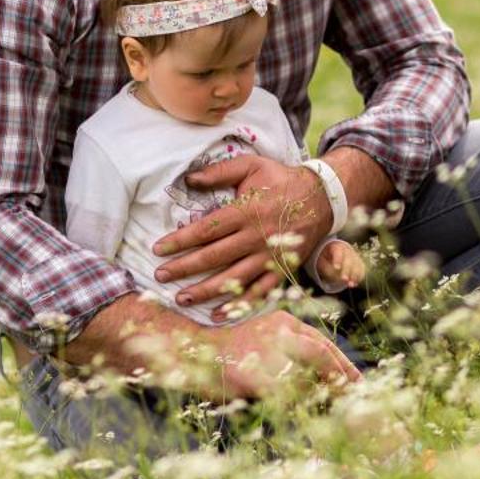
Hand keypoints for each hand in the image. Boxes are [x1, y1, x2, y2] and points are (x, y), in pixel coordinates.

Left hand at [153, 155, 336, 317]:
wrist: (322, 197)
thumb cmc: (280, 179)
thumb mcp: (251, 165)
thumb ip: (219, 171)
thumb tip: (188, 179)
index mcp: (246, 212)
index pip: (205, 230)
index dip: (179, 241)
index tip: (158, 249)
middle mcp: (256, 237)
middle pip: (213, 257)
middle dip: (183, 268)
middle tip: (160, 276)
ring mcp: (269, 256)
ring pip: (233, 278)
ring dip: (205, 291)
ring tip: (181, 298)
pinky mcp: (281, 269)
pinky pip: (259, 291)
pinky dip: (239, 304)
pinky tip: (219, 313)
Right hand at [206, 309, 359, 401]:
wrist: (188, 351)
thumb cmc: (230, 352)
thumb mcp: (264, 340)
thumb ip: (291, 352)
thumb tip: (326, 379)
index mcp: (283, 322)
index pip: (322, 342)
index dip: (343, 363)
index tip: (358, 381)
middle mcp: (278, 332)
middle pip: (320, 354)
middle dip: (339, 376)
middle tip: (353, 394)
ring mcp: (265, 353)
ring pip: (302, 380)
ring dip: (311, 397)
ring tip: (317, 408)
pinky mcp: (253, 376)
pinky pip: (282, 398)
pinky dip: (289, 406)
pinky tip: (287, 410)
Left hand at [313, 240, 367, 290]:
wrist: (335, 253)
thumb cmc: (326, 258)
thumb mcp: (322, 261)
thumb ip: (326, 266)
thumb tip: (334, 272)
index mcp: (336, 247)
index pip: (338, 252)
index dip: (337, 259)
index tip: (336, 268)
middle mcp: (348, 250)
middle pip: (349, 260)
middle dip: (347, 270)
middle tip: (344, 279)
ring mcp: (355, 256)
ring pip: (357, 265)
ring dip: (354, 276)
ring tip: (350, 285)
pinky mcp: (359, 262)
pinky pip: (361, 269)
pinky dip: (359, 277)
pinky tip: (355, 284)